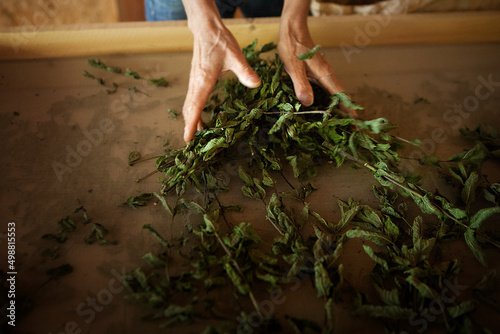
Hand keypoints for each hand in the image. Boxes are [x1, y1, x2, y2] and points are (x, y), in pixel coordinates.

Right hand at [181, 0, 260, 141]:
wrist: (206, 29)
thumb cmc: (219, 42)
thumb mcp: (235, 56)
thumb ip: (245, 71)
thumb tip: (256, 84)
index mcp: (203, 80)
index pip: (195, 106)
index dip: (191, 124)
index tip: (188, 139)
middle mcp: (195, 83)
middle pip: (189, 110)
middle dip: (190, 127)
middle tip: (194, 144)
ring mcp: (194, 82)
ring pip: (189, 105)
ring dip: (191, 120)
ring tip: (197, 135)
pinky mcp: (196, 80)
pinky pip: (192, 100)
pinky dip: (193, 112)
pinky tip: (200, 118)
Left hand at [279, 0, 355, 114]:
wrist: (292, 30)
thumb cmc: (293, 46)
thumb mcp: (294, 67)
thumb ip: (301, 84)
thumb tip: (308, 103)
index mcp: (324, 75)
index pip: (341, 96)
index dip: (348, 110)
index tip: (356, 123)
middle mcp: (327, 75)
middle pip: (340, 96)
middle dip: (346, 112)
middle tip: (351, 129)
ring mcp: (323, 73)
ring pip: (334, 93)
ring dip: (338, 106)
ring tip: (340, 122)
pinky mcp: (317, 72)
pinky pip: (327, 89)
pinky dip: (329, 99)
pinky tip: (324, 106)